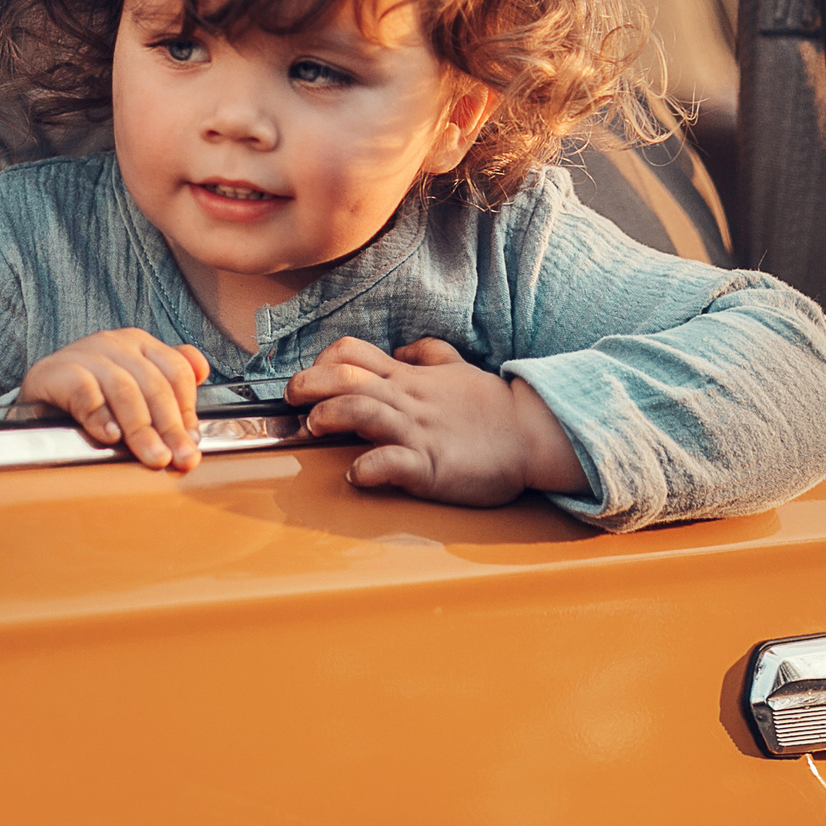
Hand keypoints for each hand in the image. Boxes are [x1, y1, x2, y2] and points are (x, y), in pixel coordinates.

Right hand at [21, 330, 209, 471]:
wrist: (38, 394)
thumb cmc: (90, 393)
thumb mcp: (132, 384)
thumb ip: (167, 380)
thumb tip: (203, 371)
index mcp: (140, 344)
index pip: (176, 372)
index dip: (188, 410)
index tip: (192, 444)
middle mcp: (116, 344)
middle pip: (154, 385)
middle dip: (170, 427)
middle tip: (178, 458)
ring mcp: (86, 354)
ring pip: (124, 390)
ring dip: (141, 429)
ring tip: (153, 456)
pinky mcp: (57, 372)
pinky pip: (84, 392)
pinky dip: (100, 415)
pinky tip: (110, 436)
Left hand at [283, 337, 586, 506]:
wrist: (534, 436)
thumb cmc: (493, 408)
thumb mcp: (459, 369)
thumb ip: (427, 356)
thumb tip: (400, 351)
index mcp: (409, 379)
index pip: (354, 354)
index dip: (322, 360)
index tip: (307, 377)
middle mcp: (407, 400)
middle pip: (346, 377)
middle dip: (308, 382)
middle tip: (291, 396)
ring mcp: (418, 431)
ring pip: (362, 410)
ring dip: (330, 414)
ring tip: (314, 426)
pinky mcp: (431, 465)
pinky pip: (393, 463)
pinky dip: (368, 468)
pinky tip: (356, 475)